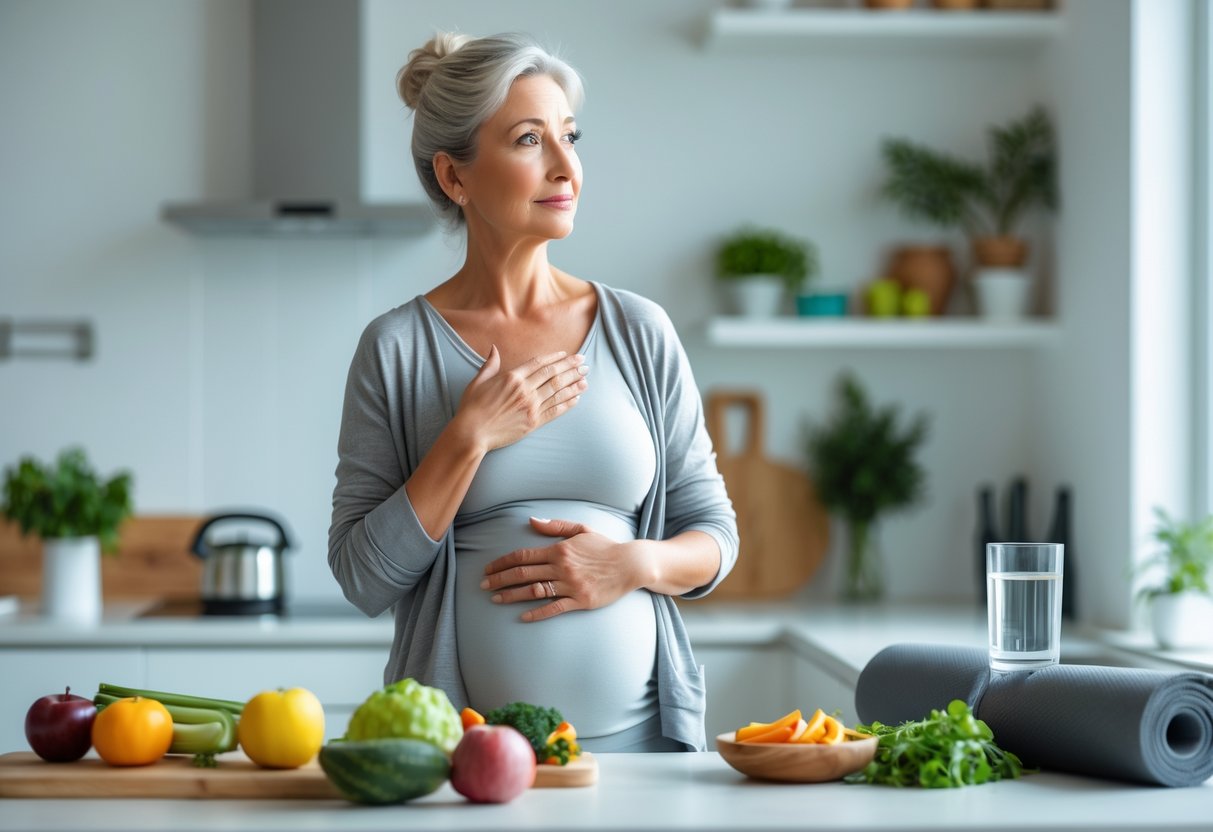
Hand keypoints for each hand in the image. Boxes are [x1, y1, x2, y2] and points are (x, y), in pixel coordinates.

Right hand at [454, 348, 587, 452]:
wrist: (472, 432)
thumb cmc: (472, 407)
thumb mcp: (478, 381)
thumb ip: (490, 364)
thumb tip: (494, 348)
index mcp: (512, 377)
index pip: (540, 364)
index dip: (556, 358)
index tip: (567, 355)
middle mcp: (525, 390)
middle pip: (553, 375)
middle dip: (571, 367)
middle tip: (584, 362)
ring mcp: (531, 406)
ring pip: (558, 391)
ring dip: (573, 384)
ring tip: (586, 378)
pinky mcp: (533, 422)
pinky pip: (555, 410)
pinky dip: (567, 403)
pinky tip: (576, 398)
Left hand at [480, 517, 656, 621]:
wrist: (630, 564)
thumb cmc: (605, 547)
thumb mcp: (581, 530)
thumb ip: (555, 527)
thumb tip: (532, 521)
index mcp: (559, 549)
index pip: (523, 555)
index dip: (502, 563)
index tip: (488, 569)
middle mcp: (562, 567)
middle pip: (523, 574)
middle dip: (500, 579)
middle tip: (483, 586)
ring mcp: (571, 585)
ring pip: (534, 591)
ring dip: (512, 595)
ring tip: (496, 599)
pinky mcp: (580, 601)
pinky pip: (554, 608)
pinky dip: (537, 613)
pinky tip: (522, 616)